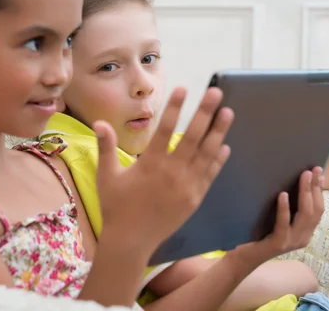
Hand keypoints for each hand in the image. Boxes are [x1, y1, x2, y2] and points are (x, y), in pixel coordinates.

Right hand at [93, 87, 233, 251]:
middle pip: (192, 136)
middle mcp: (172, 172)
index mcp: (150, 164)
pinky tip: (224, 146)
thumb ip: (105, 147)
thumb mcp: (106, 176)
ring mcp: (186, 186)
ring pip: (206, 153)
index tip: (184, 88)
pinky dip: (218, 160)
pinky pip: (209, 175)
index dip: (176, 107)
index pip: (166, 128)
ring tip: (228, 112)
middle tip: (216, 92)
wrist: (131, 241)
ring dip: (218, 132)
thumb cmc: (116, 207)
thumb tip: (100, 122)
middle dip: (205, 112)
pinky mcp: (194, 199)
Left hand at [232, 167, 324, 265]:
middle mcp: (302, 237)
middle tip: (312, 169)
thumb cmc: (258, 234)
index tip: (319, 172)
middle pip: (314, 210)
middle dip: (315, 188)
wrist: (242, 256)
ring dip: (305, 193)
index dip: (319, 190)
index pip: (318, 209)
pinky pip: (283, 224)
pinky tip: (283, 195)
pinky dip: (284, 208)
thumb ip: (287, 207)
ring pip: (304, 215)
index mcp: (305, 231)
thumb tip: (294, 182)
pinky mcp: (278, 244)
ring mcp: (291, 242)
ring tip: (303, 176)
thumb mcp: (276, 219)